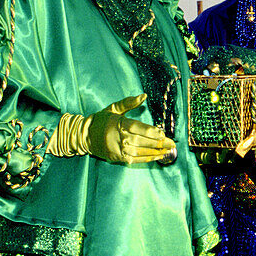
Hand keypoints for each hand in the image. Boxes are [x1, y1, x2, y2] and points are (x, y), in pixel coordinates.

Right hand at [50, 94, 175, 163]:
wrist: (84, 135)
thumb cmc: (102, 120)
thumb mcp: (114, 108)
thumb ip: (129, 102)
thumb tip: (144, 95)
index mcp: (118, 123)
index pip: (137, 127)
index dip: (151, 131)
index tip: (162, 133)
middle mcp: (118, 137)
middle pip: (141, 141)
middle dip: (158, 143)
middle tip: (171, 143)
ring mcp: (117, 148)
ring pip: (139, 151)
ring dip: (155, 152)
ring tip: (167, 151)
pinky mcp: (117, 157)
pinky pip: (134, 159)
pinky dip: (147, 159)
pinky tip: (157, 157)